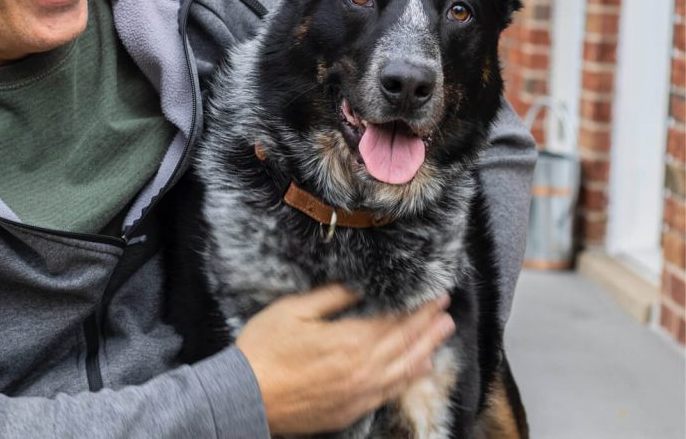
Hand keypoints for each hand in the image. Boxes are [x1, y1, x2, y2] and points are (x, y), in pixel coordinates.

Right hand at [235, 284, 454, 434]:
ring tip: (443, 336)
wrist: (246, 397)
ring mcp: (359, 393)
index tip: (436, 296)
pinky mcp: (351, 409)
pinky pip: (391, 392)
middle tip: (447, 311)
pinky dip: (410, 378)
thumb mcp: (293, 310)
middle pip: (406, 345)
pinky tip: (419, 369)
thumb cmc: (264, 349)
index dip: (419, 309)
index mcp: (350, 341)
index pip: (396, 322)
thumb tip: (360, 285)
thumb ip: (332, 297)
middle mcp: (363, 369)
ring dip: (427, 350)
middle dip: (429, 326)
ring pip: (405, 370)